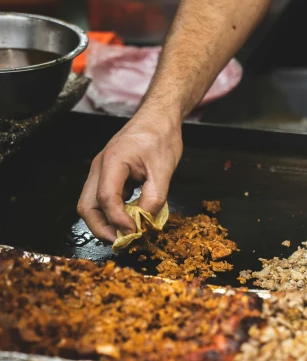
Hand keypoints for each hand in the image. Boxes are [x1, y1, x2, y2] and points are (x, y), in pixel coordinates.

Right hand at [77, 111, 182, 241]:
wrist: (157, 119)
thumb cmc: (160, 138)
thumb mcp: (164, 170)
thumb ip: (155, 198)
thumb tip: (145, 222)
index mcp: (113, 161)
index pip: (106, 198)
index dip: (118, 220)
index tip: (135, 232)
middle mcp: (100, 168)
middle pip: (87, 206)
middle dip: (101, 228)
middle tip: (122, 242)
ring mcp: (100, 172)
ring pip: (90, 205)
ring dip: (104, 223)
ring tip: (125, 235)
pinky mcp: (107, 177)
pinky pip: (101, 200)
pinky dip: (111, 214)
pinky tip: (128, 221)